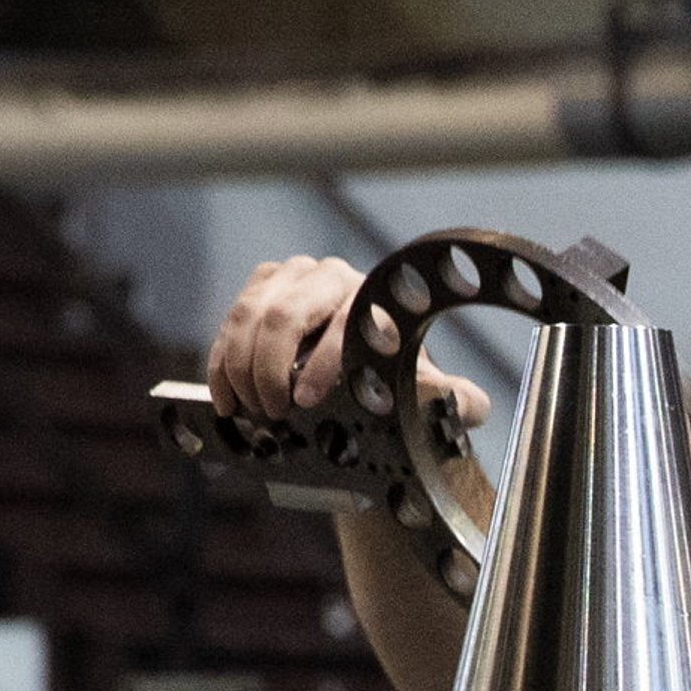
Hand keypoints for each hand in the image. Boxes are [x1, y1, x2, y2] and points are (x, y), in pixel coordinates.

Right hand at [203, 253, 489, 428]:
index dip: (321, 363)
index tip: (306, 402)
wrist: (366, 365)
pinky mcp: (260, 286)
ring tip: (253, 412)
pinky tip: (227, 398)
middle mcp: (331, 276)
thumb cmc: (399, 379)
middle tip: (274, 415)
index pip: (342, 322)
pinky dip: (223, 361)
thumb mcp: (431, 393)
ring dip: (242, 368)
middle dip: (271, 369)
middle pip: (285, 314)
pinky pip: (230, 320)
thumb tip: (467, 403)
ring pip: (250, 314)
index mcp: (375, 296)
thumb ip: (457, 400)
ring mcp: (291, 276)